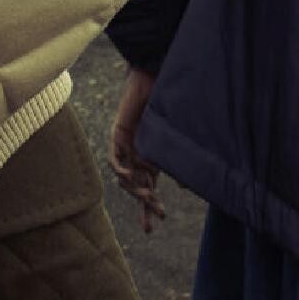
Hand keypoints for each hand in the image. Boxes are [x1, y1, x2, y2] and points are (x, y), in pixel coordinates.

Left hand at [110, 66, 165, 234]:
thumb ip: (181, 157)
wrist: (156, 78)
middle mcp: (139, 156)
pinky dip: (120, 169)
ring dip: (136, 189)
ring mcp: (128, 146)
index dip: (151, 205)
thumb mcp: (177, 135)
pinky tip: (129, 177)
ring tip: (150, 197)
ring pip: (126, 177)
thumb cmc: (171, 102)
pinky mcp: (118, 134)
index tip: (157, 222)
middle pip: (137, 187)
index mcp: (153, 158)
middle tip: (154, 220)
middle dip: (145, 204)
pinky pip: (114, 158)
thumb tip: (184, 185)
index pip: (149, 187)